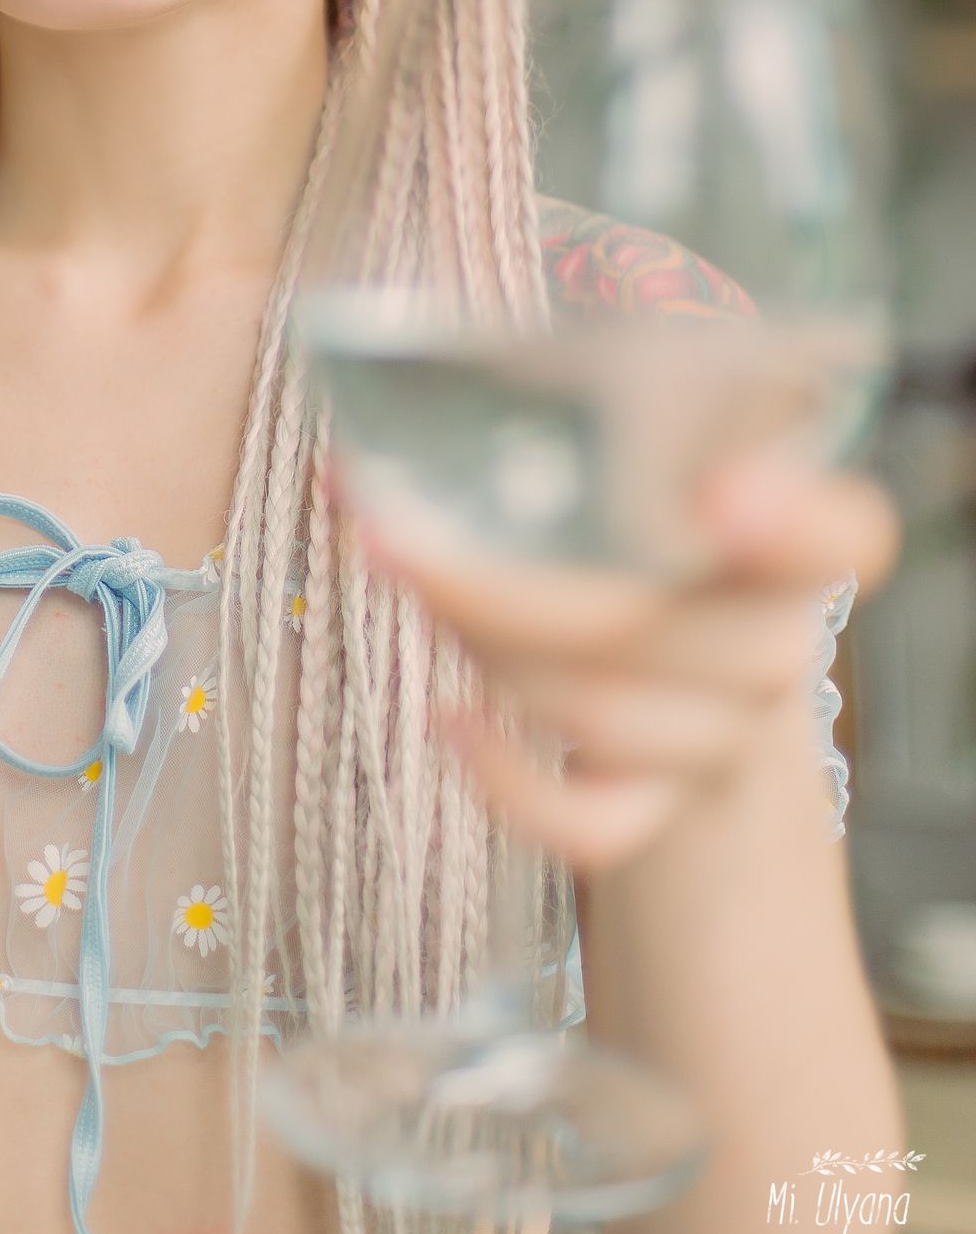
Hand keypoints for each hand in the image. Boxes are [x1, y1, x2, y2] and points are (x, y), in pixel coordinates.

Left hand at [343, 455, 900, 875]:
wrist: (662, 614)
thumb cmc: (623, 490)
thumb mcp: (616, 430)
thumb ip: (561, 409)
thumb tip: (389, 417)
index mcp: (792, 523)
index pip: (845, 535)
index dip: (791, 523)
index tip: (717, 495)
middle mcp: (776, 636)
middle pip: (645, 627)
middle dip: (494, 584)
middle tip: (388, 527)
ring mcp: (726, 730)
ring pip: (591, 711)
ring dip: (474, 644)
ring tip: (405, 573)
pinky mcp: (664, 801)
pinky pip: (593, 824)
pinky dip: (507, 781)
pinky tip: (448, 717)